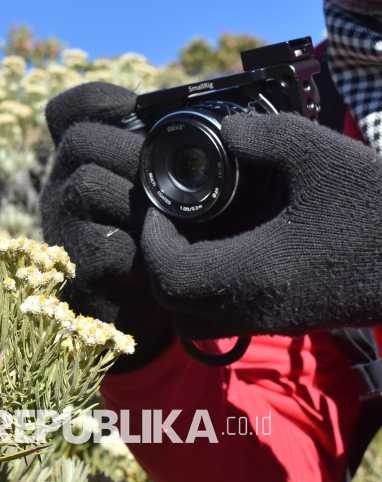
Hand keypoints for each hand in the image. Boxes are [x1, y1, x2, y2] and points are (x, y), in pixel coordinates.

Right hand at [41, 82, 172, 368]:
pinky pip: (105, 244)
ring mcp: (63, 227)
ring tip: (167, 216)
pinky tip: (157, 256)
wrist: (143, 307)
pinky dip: (139, 248)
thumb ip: (169, 156)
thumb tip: (229, 116)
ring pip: (86, 184)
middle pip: (79, 140)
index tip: (130, 103)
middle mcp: (61, 187)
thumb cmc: (160, 236)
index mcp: (82, 161)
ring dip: (136, 196)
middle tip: (170, 172)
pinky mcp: (78, 268)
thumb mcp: (157, 188)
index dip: (94, 98)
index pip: (65, 111)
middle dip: (132, 149)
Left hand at [142, 111, 381, 338]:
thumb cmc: (380, 209)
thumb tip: (226, 131)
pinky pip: (222, 316)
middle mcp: (255, 307)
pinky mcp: (285, 320)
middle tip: (168, 218)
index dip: (152, 237)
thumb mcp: (321, 156)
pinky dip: (206, 288)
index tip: (158, 203)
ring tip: (191, 234)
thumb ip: (265, 135)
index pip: (169, 272)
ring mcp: (270, 320)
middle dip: (159, 257)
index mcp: (255, 274)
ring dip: (178, 280)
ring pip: (194, 319)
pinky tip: (226, 247)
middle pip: (172, 302)